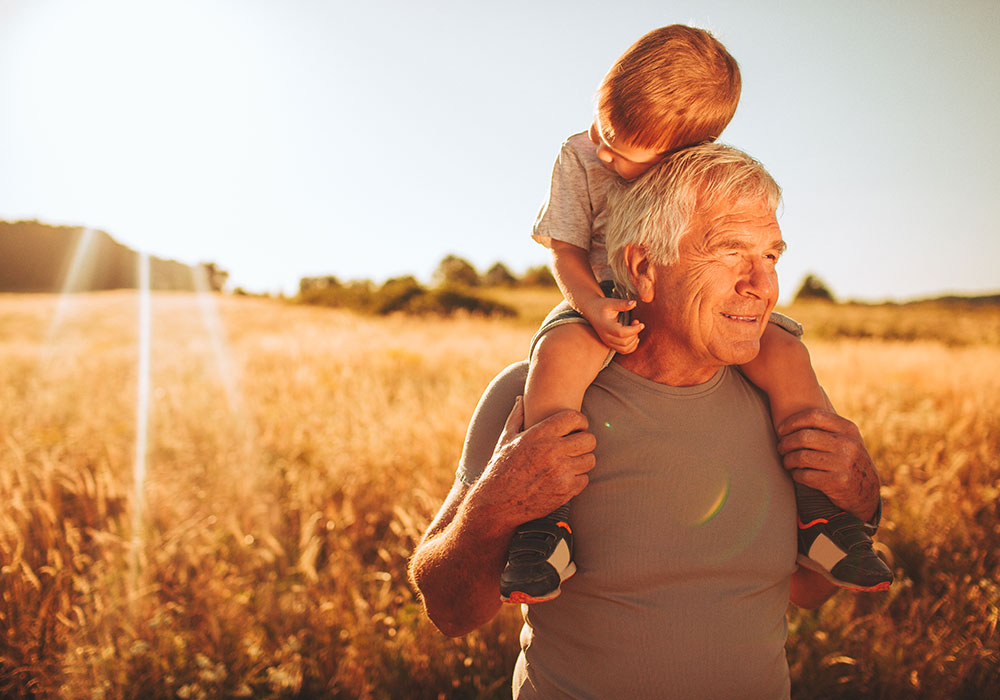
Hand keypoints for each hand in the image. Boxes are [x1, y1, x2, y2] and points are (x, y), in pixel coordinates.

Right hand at [477, 397, 596, 526]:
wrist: (496, 502)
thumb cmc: (500, 468)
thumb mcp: (505, 439)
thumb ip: (517, 416)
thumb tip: (521, 398)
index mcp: (539, 434)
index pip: (575, 418)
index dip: (579, 421)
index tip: (576, 428)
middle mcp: (552, 451)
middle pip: (589, 439)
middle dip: (584, 441)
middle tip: (576, 446)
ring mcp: (560, 472)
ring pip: (590, 460)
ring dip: (583, 460)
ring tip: (571, 462)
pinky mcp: (564, 490)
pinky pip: (585, 479)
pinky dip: (578, 479)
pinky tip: (565, 477)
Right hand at [581, 296, 643, 353]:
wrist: (591, 311)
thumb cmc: (601, 306)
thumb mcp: (611, 302)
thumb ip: (623, 304)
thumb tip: (634, 303)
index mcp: (606, 326)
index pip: (621, 333)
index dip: (634, 330)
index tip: (641, 324)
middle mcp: (606, 337)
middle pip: (624, 342)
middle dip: (635, 333)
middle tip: (636, 322)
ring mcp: (608, 342)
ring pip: (625, 349)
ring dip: (634, 341)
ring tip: (635, 329)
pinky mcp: (611, 344)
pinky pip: (623, 351)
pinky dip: (632, 346)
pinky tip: (634, 336)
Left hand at [776, 408, 879, 521]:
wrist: (866, 490)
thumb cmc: (847, 459)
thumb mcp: (848, 437)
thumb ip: (829, 424)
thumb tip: (804, 402)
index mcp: (848, 429)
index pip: (814, 416)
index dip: (792, 422)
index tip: (781, 430)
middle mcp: (847, 444)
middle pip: (803, 437)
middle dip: (786, 443)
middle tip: (781, 448)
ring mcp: (843, 464)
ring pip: (801, 457)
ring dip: (788, 460)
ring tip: (787, 461)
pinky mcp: (837, 482)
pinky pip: (804, 475)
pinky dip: (795, 474)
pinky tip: (796, 473)